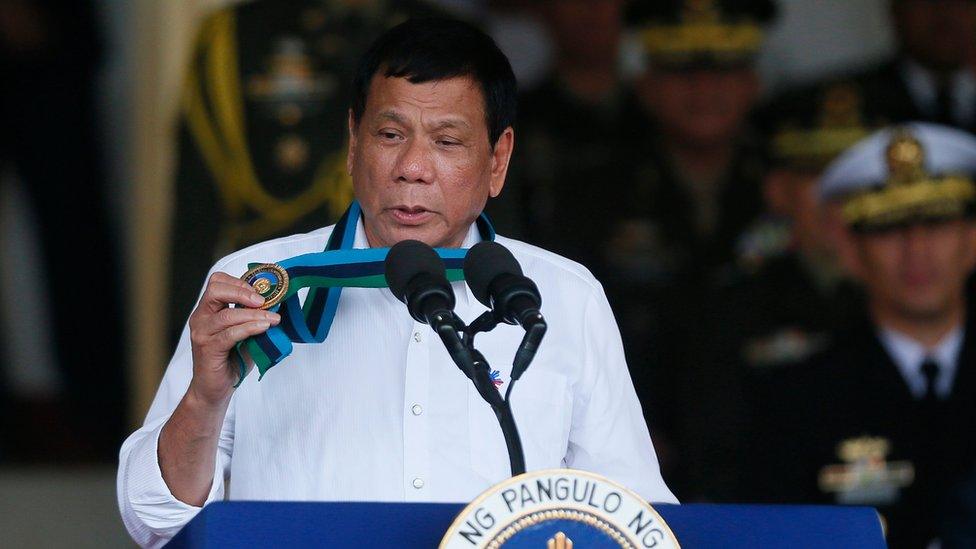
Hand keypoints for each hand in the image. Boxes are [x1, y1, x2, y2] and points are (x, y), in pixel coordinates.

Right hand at [187, 272, 279, 406]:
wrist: (215, 389)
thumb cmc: (231, 359)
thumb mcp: (246, 333)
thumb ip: (254, 318)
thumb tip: (279, 304)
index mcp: (208, 310)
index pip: (217, 282)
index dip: (239, 282)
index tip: (260, 291)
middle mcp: (201, 318)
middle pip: (216, 290)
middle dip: (243, 291)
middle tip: (264, 300)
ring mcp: (202, 333)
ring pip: (227, 315)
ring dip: (254, 314)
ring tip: (274, 318)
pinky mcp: (207, 349)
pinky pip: (229, 334)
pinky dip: (249, 328)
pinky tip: (264, 328)